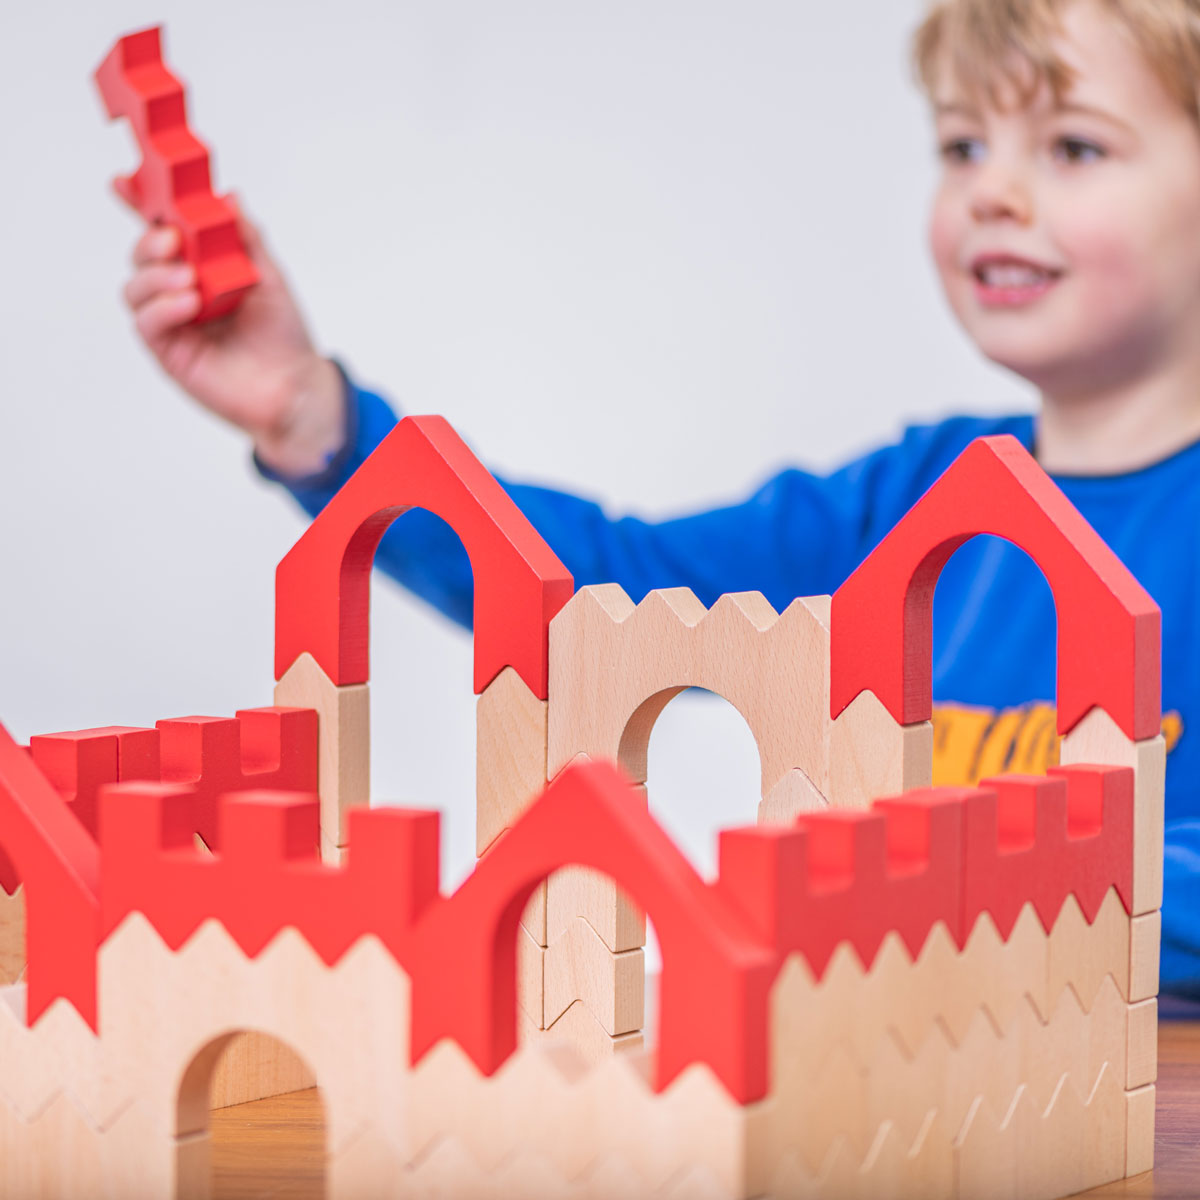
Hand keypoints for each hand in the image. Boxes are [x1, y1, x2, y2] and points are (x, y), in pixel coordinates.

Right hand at [122, 198, 345, 477]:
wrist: (295, 386)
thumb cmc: (283, 335)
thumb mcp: (271, 277)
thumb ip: (247, 238)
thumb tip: (231, 198)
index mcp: (202, 267)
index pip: (164, 231)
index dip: (141, 205)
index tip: (124, 183)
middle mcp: (181, 291)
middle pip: (143, 256)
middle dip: (150, 242)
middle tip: (173, 240)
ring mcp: (172, 321)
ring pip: (136, 287)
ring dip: (156, 276)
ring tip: (188, 279)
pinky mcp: (169, 351)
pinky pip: (147, 323)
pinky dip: (162, 308)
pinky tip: (189, 305)